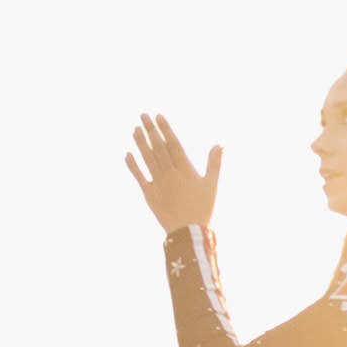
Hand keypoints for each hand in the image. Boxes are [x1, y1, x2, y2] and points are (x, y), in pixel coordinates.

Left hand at [126, 117, 219, 236]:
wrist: (188, 232)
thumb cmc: (202, 208)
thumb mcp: (211, 184)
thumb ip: (214, 163)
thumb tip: (218, 144)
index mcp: (185, 170)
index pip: (173, 144)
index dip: (165, 129)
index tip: (158, 116)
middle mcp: (170, 173)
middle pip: (158, 147)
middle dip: (150, 130)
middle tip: (143, 115)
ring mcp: (158, 183)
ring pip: (147, 159)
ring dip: (140, 143)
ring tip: (136, 129)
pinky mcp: (149, 194)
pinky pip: (139, 177)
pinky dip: (133, 165)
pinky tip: (128, 153)